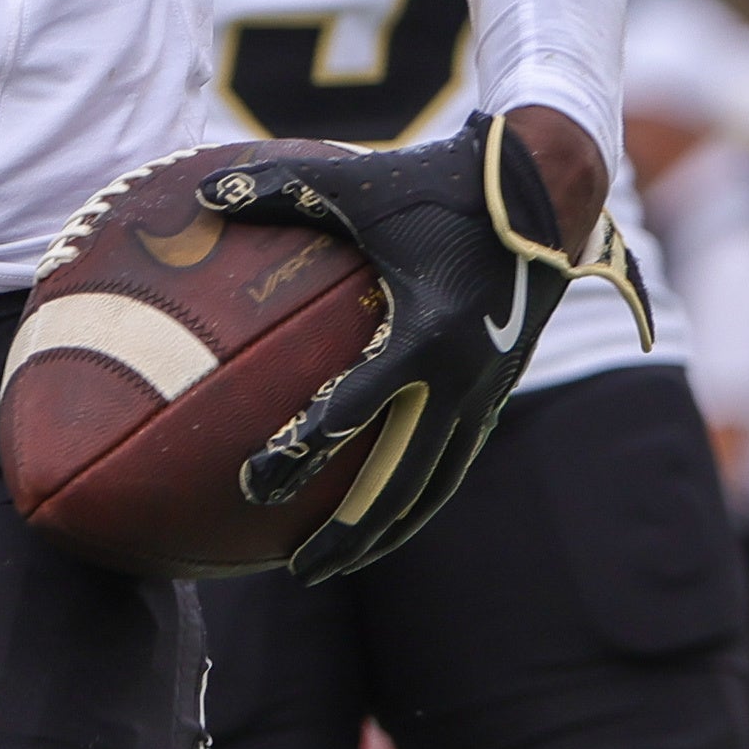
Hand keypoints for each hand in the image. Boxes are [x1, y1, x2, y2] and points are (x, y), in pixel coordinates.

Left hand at [206, 108, 652, 583]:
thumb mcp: (360, 181)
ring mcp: (487, 392)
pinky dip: (418, 497)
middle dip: (348, 532)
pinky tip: (383, 518)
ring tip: (336, 564)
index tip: (256, 482)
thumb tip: (203, 194)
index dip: (302, 449)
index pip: (356, 408)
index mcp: (427, 334)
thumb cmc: (440, 182)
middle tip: (295, 568)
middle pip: (401, 482)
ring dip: (385, 531)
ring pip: (433, 486)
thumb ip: (280, 186)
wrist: (545, 190)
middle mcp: (463, 379)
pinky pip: (453, 462)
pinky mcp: (498, 392)